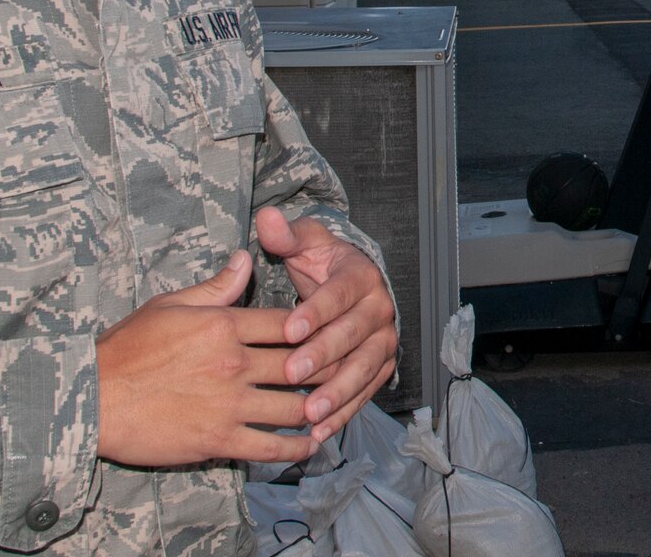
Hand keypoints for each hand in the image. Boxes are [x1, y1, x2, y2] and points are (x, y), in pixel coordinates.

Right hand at [96, 250, 315, 465]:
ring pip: (293, 406)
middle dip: (328, 366)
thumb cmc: (126, 349)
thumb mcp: (170, 305)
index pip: (288, 323)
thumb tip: (246, 257)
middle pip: (300, 362)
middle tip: (346, 369)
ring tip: (333, 407)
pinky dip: (297, 447)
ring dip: (319, 407)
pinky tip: (309, 444)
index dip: (316, 327)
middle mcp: (233, 362)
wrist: (92, 399)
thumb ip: (216, 286)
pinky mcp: (219, 439)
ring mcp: (229, 403)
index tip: (331, 331)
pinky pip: (271, 446)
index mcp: (223, 325)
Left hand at [254, 207, 399, 442]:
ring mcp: (383, 341)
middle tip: (291, 373)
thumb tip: (266, 218)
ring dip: (337, 393)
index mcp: (361, 275)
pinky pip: (364, 393)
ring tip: (309, 413)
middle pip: (353, 335)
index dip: (316, 311)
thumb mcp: (304, 244)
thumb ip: (285, 235)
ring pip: (364, 369)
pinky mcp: (380, 367)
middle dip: (323, 356)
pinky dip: (343, 414)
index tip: (289, 329)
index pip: (340, 294)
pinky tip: (319, 433)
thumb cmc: (319, 264)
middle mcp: (379, 308)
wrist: (348, 284)